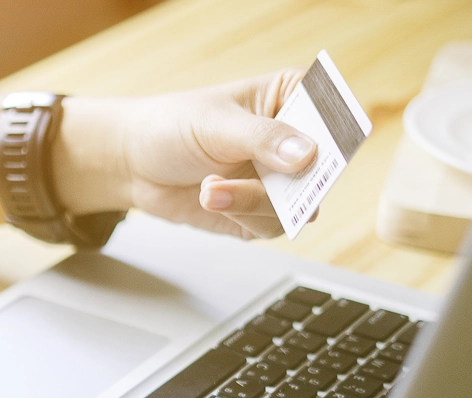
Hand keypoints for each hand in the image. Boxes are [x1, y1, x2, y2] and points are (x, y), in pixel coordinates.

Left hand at [59, 70, 318, 238]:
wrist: (133, 163)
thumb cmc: (172, 126)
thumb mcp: (216, 124)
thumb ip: (263, 138)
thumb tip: (308, 156)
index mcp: (293, 98)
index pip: (336, 114)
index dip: (338, 136)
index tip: (318, 152)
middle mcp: (295, 141)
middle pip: (327, 169)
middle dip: (296, 183)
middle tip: (271, 182)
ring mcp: (280, 180)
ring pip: (303, 206)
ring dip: (257, 203)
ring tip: (213, 189)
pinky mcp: (261, 213)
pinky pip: (273, 226)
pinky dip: (243, 216)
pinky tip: (212, 196)